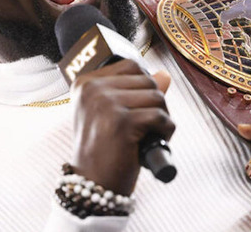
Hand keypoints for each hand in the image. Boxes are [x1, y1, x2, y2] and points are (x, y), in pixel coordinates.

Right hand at [71, 59, 173, 194]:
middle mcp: (92, 89)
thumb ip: (137, 91)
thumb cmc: (104, 150)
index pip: (130, 66)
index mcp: (85, 83)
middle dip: (155, 103)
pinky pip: (159, 115)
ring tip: (150, 134)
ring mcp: (105, 104)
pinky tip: (154, 141)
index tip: (137, 109)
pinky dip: (166, 130)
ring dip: (162, 116)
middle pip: (146, 80)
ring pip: (156, 96)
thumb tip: (164, 74)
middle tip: (147, 126)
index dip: (144, 87)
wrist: (93, 185)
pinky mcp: (121, 121)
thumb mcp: (115, 114)